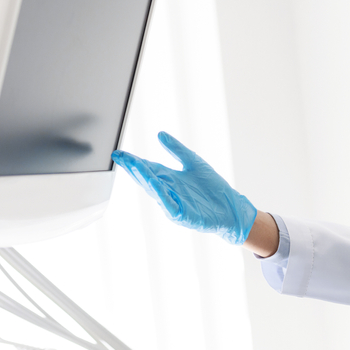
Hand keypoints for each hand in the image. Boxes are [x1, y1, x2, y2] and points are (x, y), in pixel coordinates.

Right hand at [112, 131, 256, 244]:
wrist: (231, 208)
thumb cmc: (213, 188)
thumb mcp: (194, 163)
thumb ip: (177, 150)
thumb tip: (160, 134)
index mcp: (169, 179)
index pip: (148, 168)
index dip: (133, 161)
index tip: (119, 153)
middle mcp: (168, 191)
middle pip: (147, 178)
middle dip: (134, 168)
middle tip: (121, 157)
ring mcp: (173, 203)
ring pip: (155, 190)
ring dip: (145, 178)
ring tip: (135, 166)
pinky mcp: (182, 215)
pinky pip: (169, 204)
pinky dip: (161, 194)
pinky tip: (154, 184)